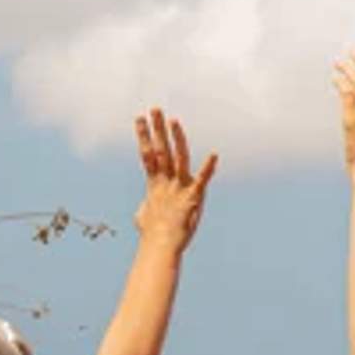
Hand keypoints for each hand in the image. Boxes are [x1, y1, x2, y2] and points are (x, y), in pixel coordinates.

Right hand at [132, 109, 218, 245]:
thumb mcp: (143, 218)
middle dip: (157, 129)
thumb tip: (143, 212)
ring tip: (172, 119)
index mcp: (154, 184)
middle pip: (160, 150)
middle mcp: (165, 181)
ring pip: (177, 157)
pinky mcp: (193, 197)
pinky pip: (202, 180)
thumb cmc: (153, 236)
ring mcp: (179, 187)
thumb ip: (145, 209)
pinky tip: (214, 154)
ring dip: (175, 138)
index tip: (140, 119)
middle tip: (154, 108)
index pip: (147, 154)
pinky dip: (208, 168)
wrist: (161, 246)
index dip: (144, 136)